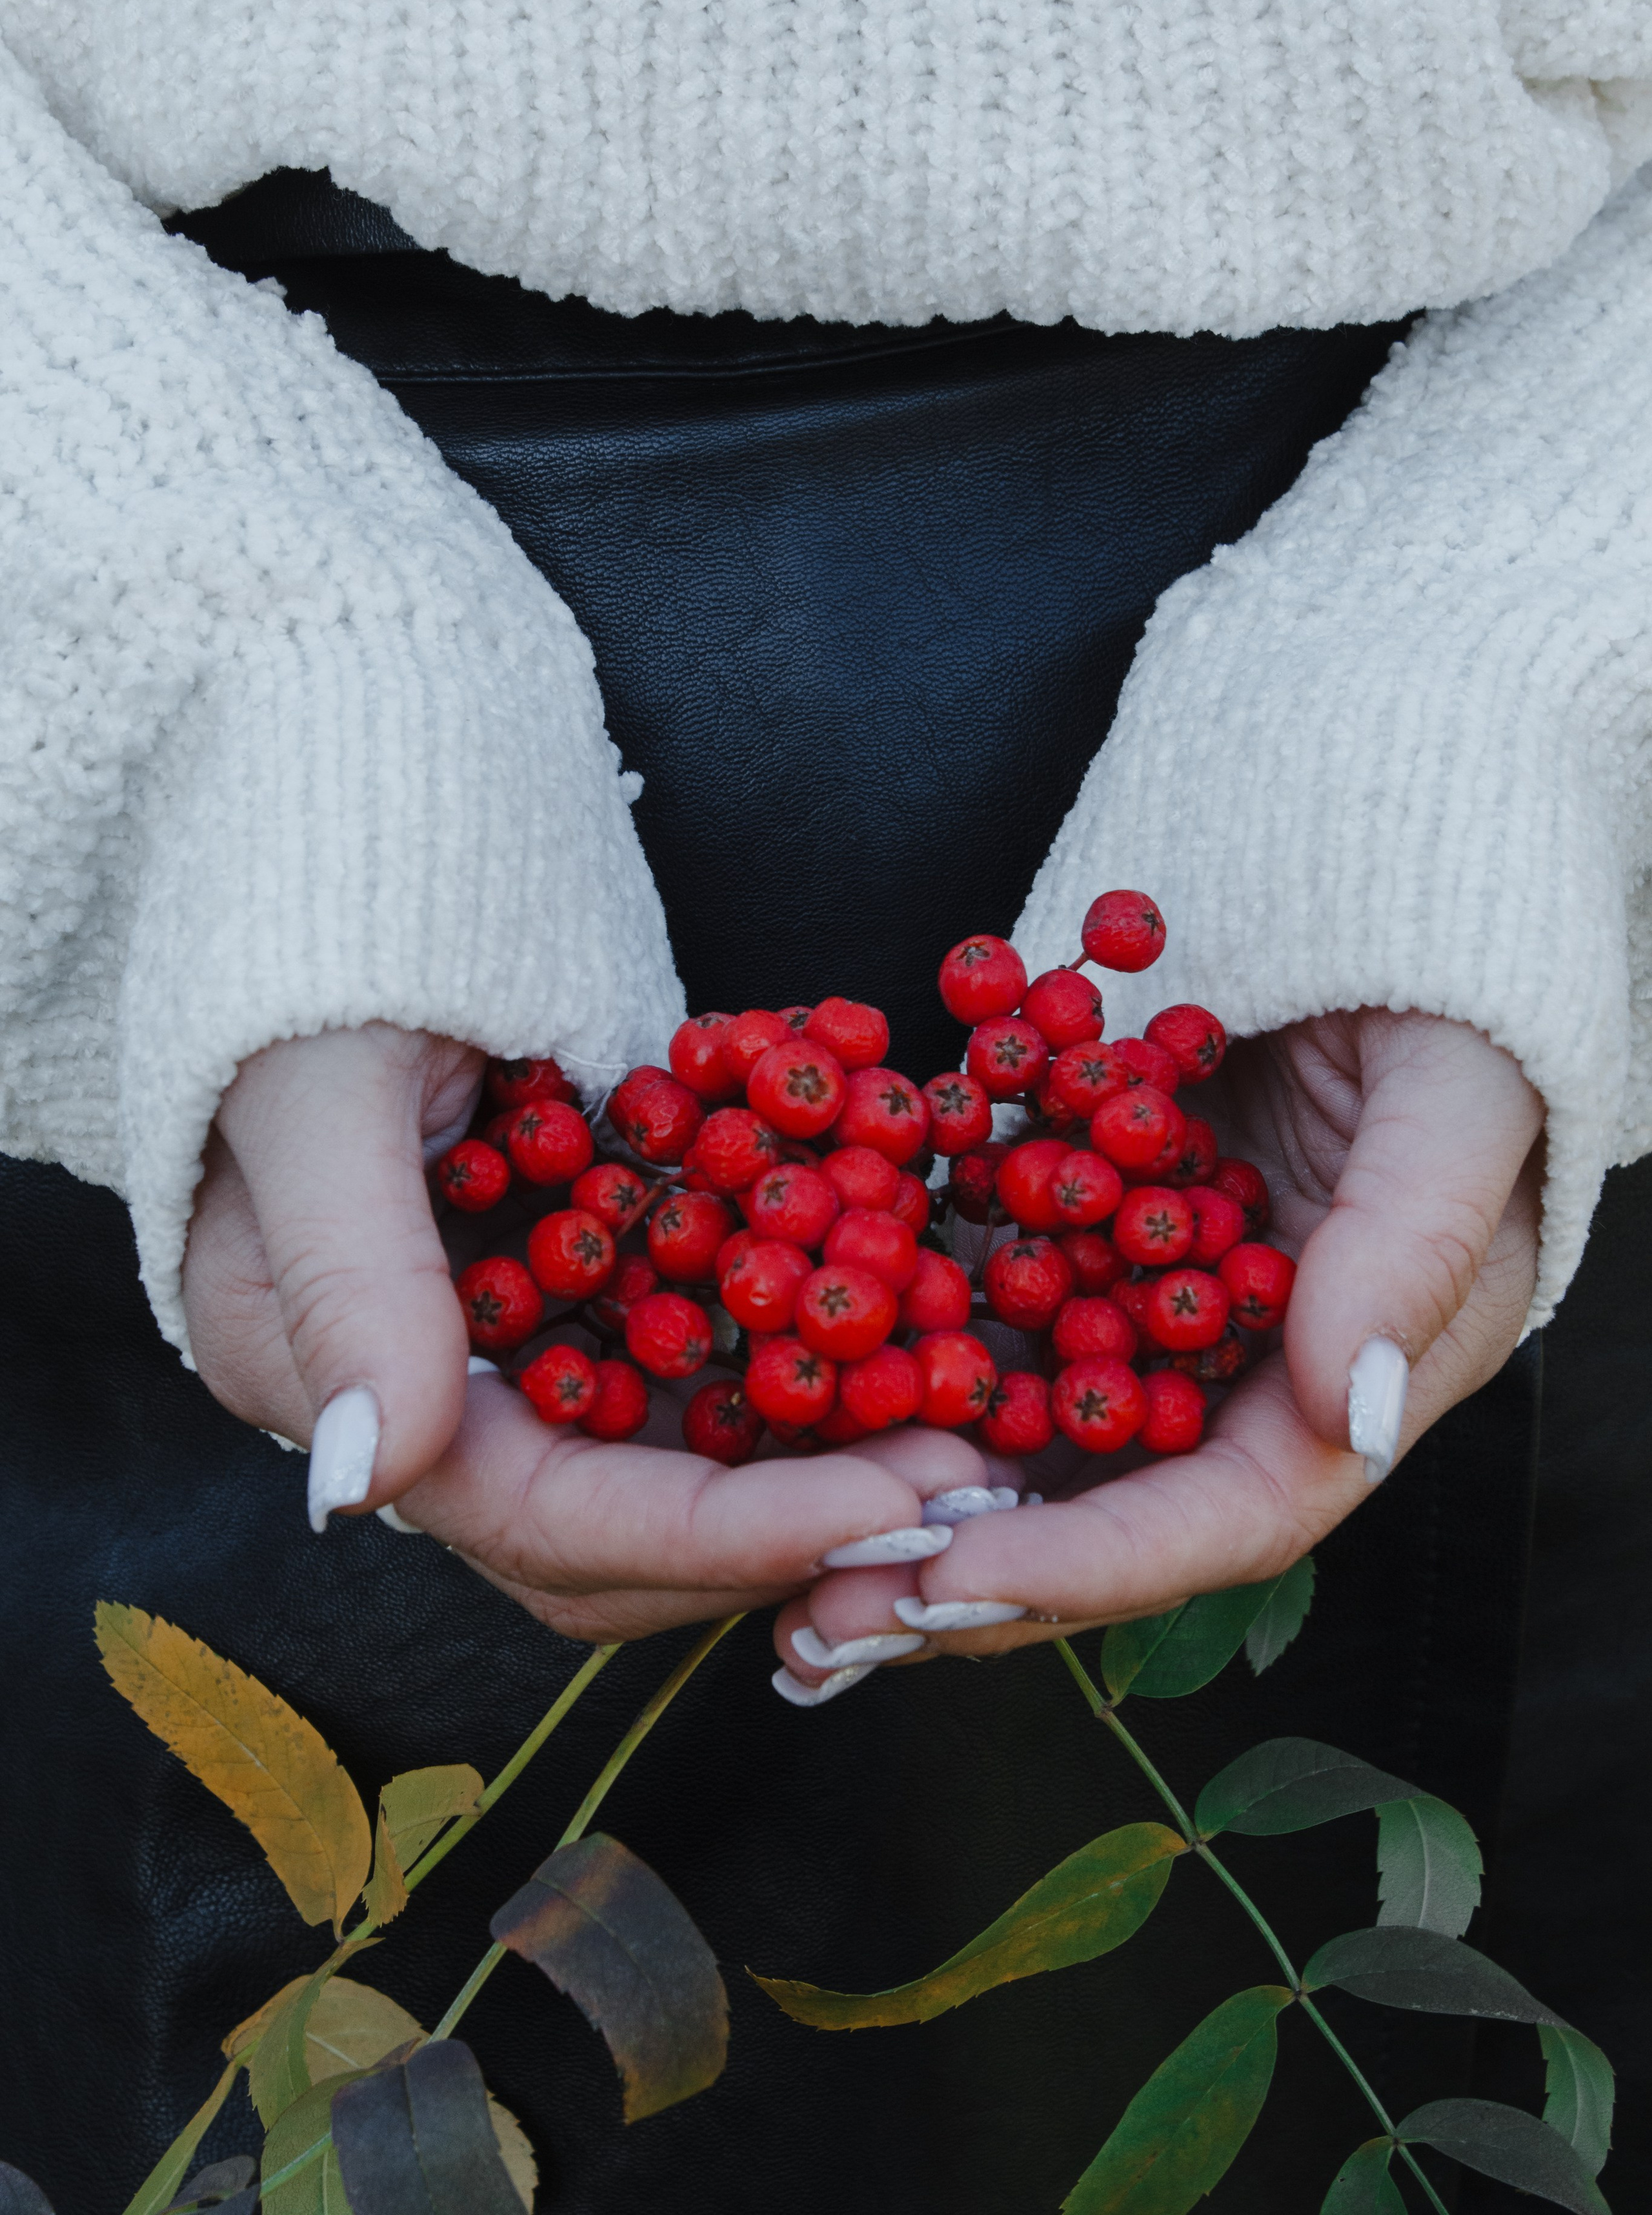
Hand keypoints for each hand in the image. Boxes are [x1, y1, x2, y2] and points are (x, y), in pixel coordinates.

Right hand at [183, 1024, 968, 1641]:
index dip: (722, 1533)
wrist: (352, 859)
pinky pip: (697, 1362)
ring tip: (966, 1431)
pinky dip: (803, 1369)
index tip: (890, 1508)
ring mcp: (506, 1344)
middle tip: (961, 1483)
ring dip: (815, 1468)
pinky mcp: (579, 1286)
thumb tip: (366, 1486)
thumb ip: (349, 1282)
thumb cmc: (304, 955)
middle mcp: (418, 1396)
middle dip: (794, 1528)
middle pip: (616, 1538)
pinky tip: (913, 1339)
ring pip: (671, 1468)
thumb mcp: (323, 1098)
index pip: (540, 1518)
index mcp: (321, 1382)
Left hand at [774, 1008, 1543, 1688]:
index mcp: (1358, 1382)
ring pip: (1031, 1438)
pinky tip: (796, 1409)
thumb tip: (1346, 1415)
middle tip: (823, 1630)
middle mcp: (1249, 1377)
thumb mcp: (1454, 1112)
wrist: (1379, 906)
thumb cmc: (1455, 1006)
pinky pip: (990, 1317)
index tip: (949, 1585)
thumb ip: (1407, 1254)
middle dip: (968, 1580)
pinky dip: (904, 1368)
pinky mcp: (1090, 1244)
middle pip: (1106, 1514)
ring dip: (914, 1507)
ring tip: (787, 1570)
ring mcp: (1161, 1314)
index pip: (1222, 1516)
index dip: (1088, 1563)